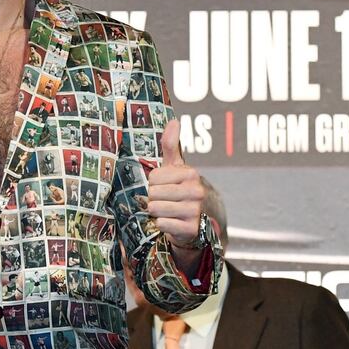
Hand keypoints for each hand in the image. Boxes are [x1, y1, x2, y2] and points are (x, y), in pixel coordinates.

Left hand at [146, 119, 203, 249]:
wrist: (193, 221)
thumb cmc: (179, 190)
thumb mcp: (175, 168)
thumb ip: (171, 145)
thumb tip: (174, 120)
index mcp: (191, 174)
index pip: (154, 177)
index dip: (152, 184)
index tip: (161, 188)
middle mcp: (196, 191)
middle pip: (154, 194)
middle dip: (152, 199)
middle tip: (162, 202)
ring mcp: (195, 210)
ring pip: (156, 209)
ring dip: (155, 212)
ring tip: (164, 212)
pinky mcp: (191, 228)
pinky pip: (163, 224)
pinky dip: (161, 225)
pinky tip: (169, 223)